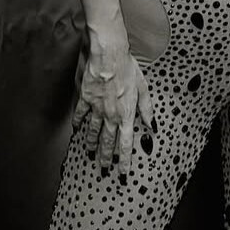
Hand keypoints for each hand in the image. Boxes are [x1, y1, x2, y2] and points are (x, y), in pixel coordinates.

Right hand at [72, 34, 153, 176]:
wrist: (109, 57)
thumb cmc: (128, 69)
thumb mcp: (143, 89)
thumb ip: (147, 109)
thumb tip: (152, 125)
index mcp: (126, 114)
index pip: (126, 143)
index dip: (125, 160)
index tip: (123, 172)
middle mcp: (111, 115)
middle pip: (108, 141)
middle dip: (107, 157)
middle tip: (104, 169)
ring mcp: (97, 108)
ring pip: (93, 131)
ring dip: (92, 144)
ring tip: (90, 153)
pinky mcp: (86, 98)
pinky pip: (81, 114)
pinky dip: (78, 123)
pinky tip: (77, 130)